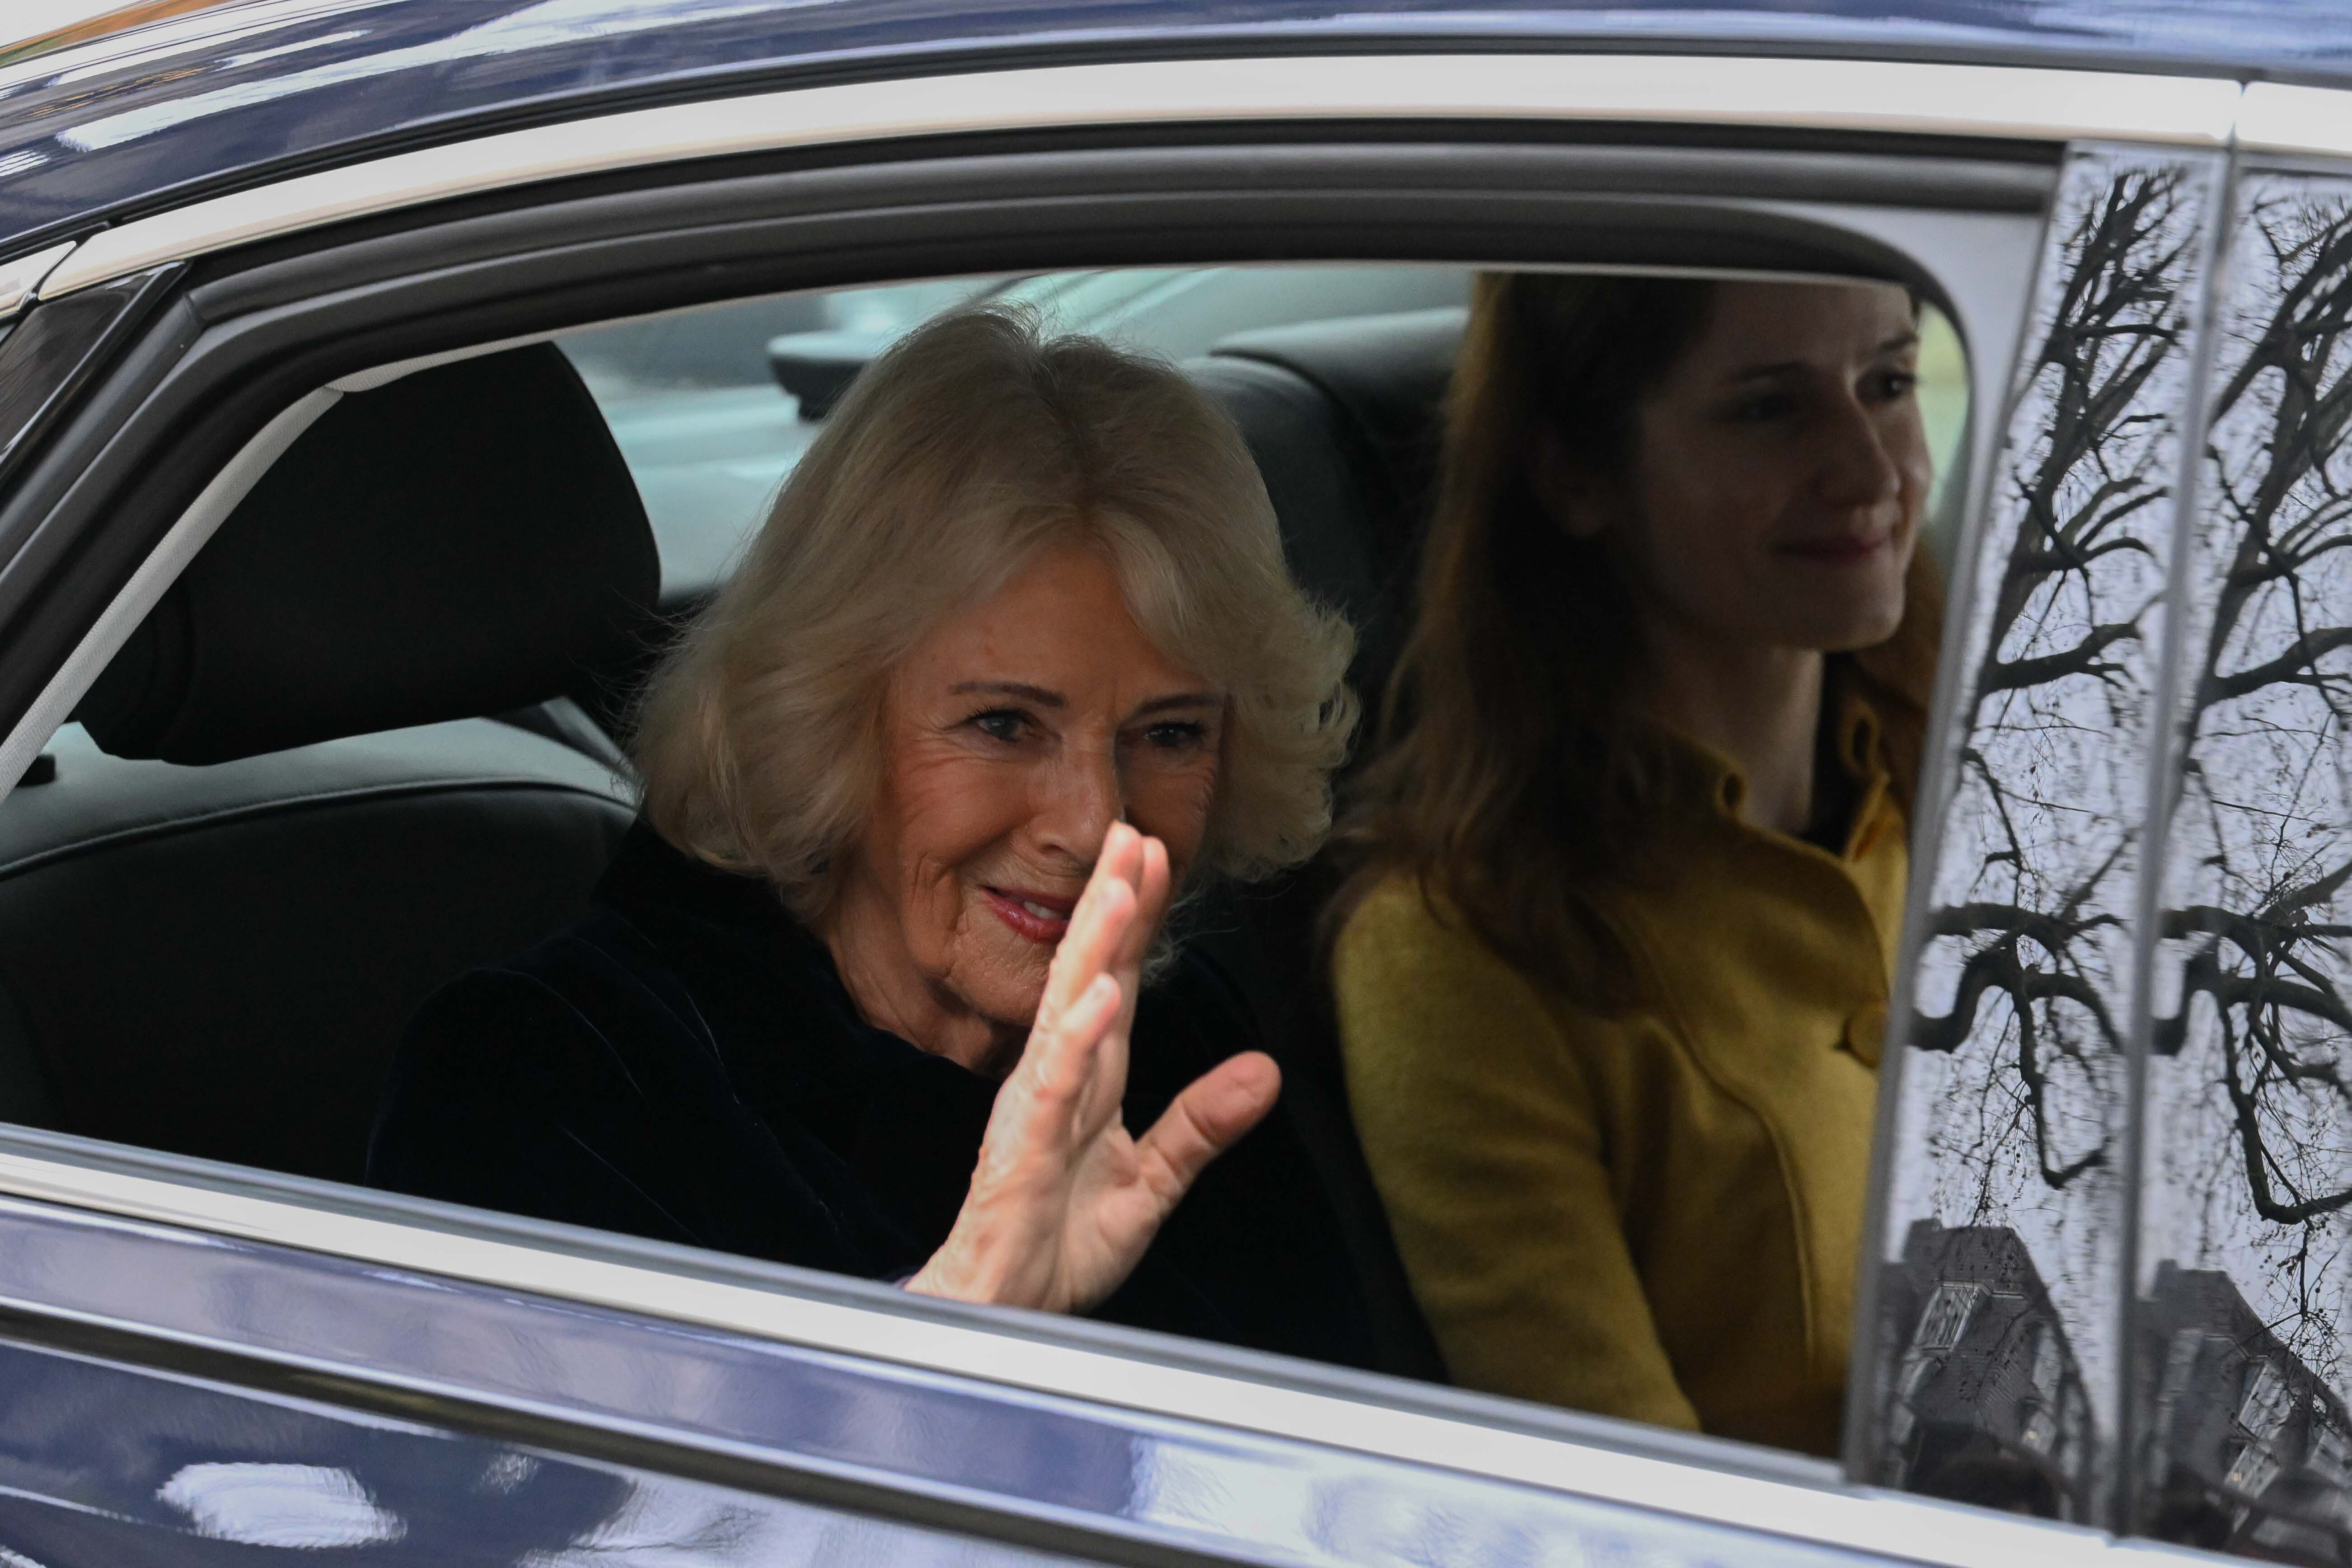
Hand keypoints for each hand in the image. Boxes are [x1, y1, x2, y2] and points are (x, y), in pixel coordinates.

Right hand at [904, 821, 1279, 1312]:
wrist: (1001, 1317)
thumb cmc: (1052, 1246)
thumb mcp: (1149, 1185)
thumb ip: (1201, 1126)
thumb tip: (1265, 1070)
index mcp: (1088, 1081)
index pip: (1117, 983)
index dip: (1136, 920)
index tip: (1154, 853)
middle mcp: (1057, 1081)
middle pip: (1086, 977)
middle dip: (1109, 906)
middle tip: (1131, 834)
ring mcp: (1035, 1112)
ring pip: (1065, 1017)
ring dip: (1093, 952)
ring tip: (1120, 892)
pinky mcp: (1021, 1154)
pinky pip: (1050, 1090)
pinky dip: (1074, 1043)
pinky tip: (1097, 1000)